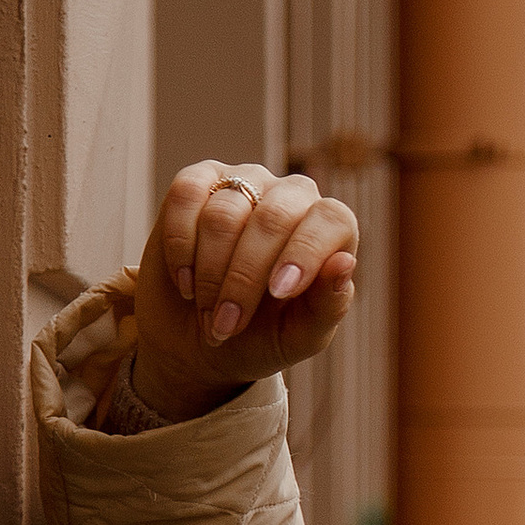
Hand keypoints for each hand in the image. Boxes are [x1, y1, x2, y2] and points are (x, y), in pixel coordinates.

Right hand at [127, 162, 360, 422]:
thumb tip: (345, 262)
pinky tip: (184, 280)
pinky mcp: (196, 183)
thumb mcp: (300, 336)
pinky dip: (179, 243)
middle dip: (245, 277)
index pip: (331, 219)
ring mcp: (244, 183)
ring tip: (208, 313)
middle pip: (274, 217)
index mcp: (330, 230)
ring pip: (225, 212)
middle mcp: (291, 196)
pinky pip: (185, 194)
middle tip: (227, 324)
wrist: (199, 342)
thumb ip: (329, 305)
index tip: (278, 293)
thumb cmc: (263, 337)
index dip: (305, 251)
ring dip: (210, 272)